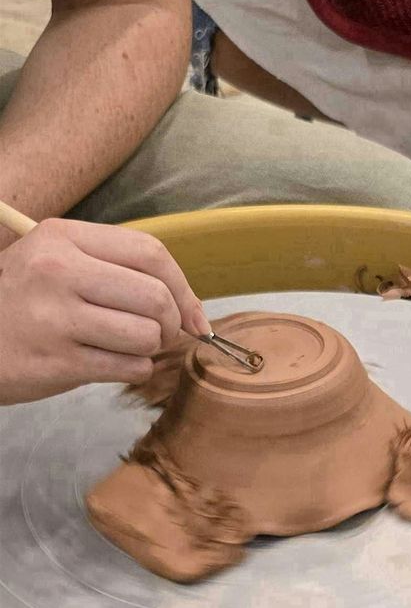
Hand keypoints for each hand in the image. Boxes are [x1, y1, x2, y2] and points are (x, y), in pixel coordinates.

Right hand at [0, 219, 208, 404]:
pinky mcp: (56, 362)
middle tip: (161, 334)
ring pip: (146, 336)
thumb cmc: (21, 301)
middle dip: (172, 323)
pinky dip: (133, 369)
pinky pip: (127, 367)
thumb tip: (193, 310)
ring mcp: (55, 318)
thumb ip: (118, 271)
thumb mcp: (56, 262)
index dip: (183, 286)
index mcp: (62, 238)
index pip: (150, 252)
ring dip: (150, 348)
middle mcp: (58, 272)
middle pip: (155, 297)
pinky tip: (110, 363)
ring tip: (128, 346)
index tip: (193, 313)